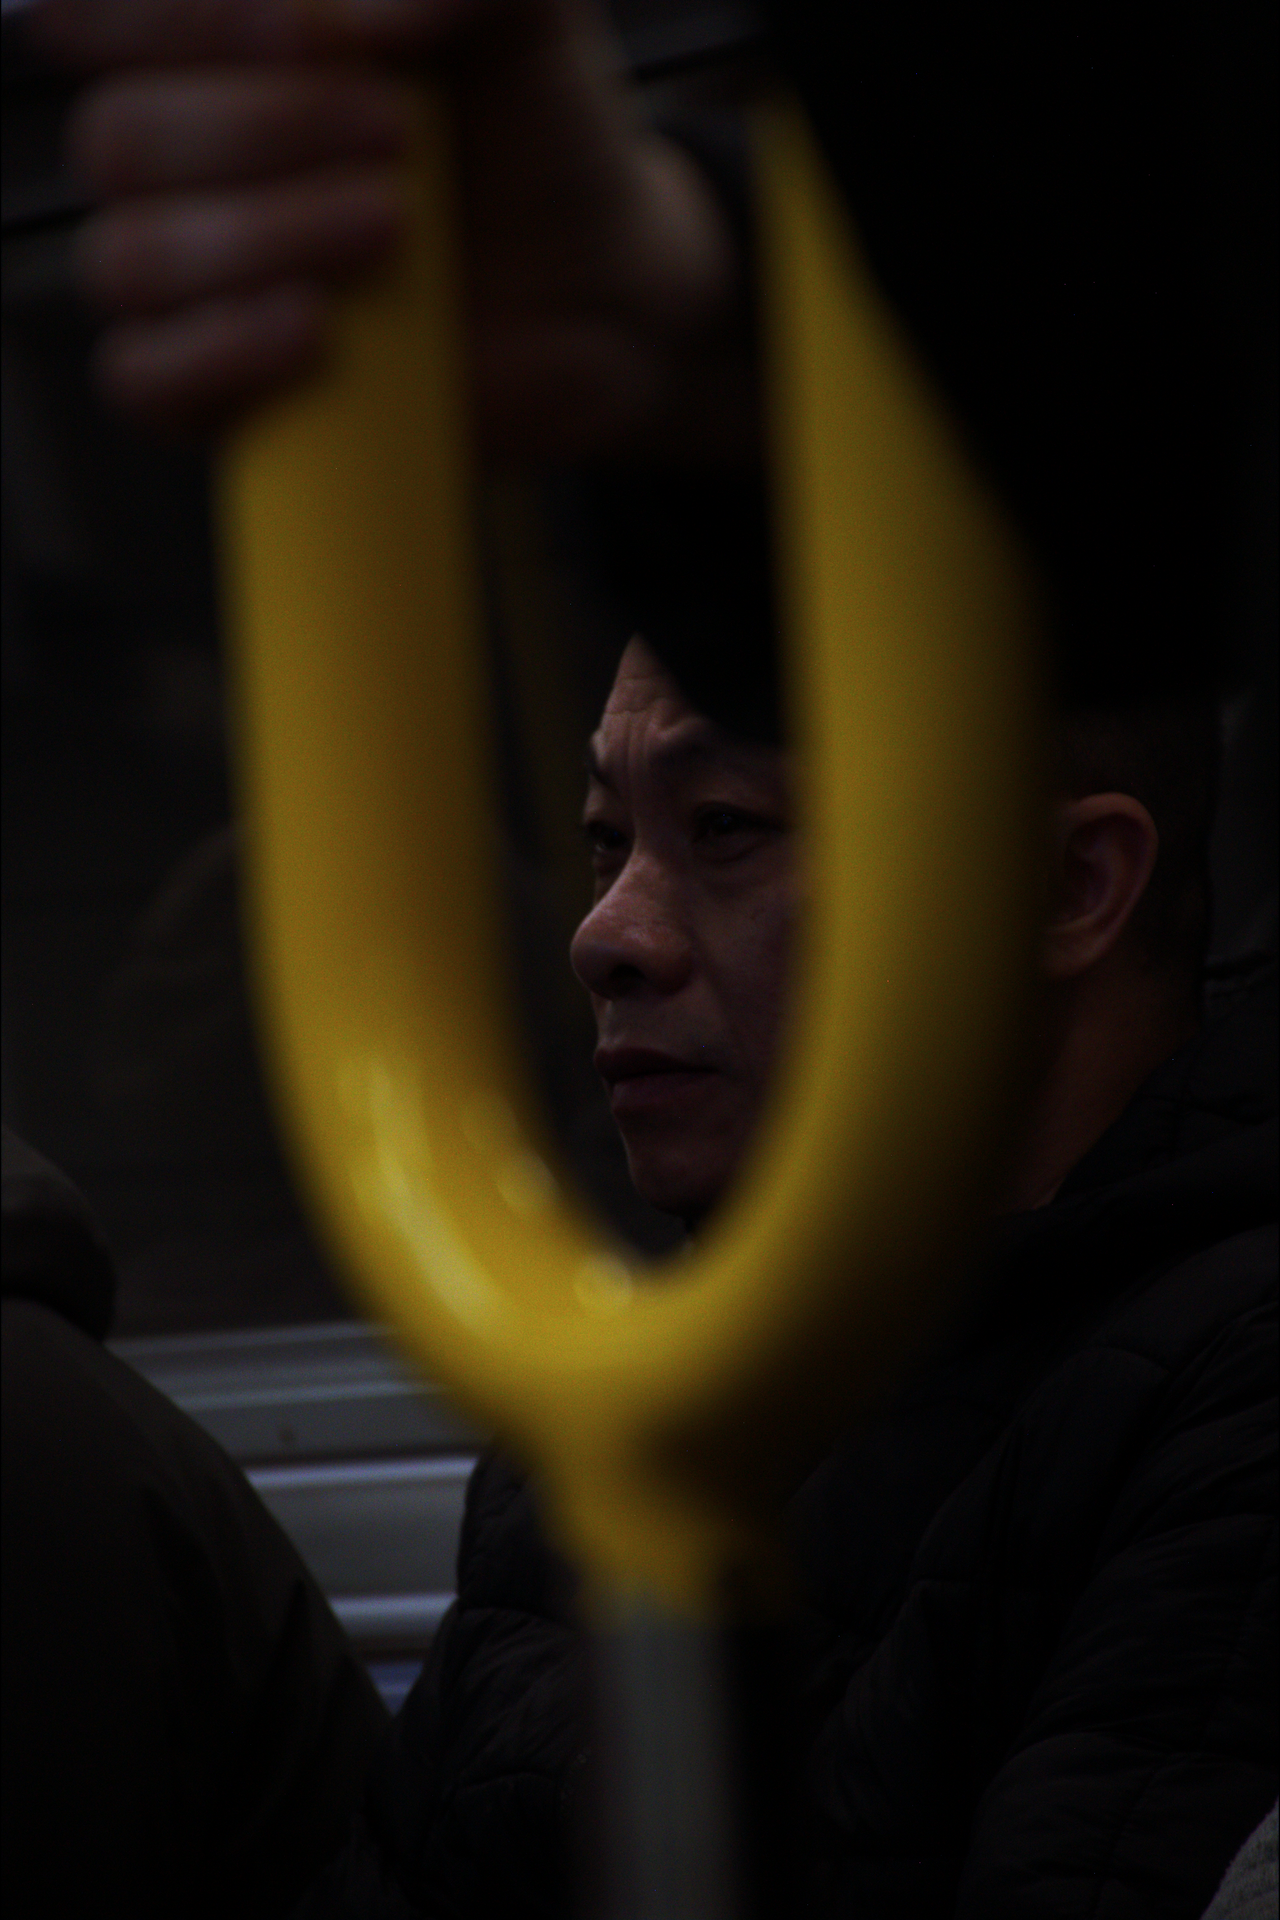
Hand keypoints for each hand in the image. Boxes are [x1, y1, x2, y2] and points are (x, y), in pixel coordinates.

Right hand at [36, 0, 745, 450]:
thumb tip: (354, 15)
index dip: (179, 21)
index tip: (313, 32)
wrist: (602, 292)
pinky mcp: (218, 394)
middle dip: (261, 132)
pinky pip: (145, 380)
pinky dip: (221, 351)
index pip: (107, 18)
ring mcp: (194, 284)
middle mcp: (182, 159)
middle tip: (398, 137)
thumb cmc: (541, 142)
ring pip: (131, 258)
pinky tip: (316, 329)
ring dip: (260, 239)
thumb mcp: (524, 16)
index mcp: (216, 47)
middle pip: (119, 139)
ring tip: (390, 232)